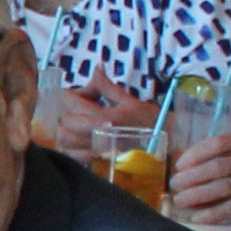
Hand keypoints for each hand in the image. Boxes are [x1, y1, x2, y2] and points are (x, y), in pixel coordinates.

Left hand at [34, 76, 151, 164]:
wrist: (165, 144)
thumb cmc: (150, 121)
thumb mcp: (130, 101)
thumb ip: (107, 87)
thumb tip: (97, 68)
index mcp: (106, 117)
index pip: (70, 103)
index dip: (68, 96)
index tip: (76, 95)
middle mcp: (99, 135)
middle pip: (64, 122)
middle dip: (66, 112)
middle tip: (76, 109)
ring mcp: (96, 151)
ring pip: (64, 140)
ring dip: (66, 129)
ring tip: (76, 124)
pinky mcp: (96, 162)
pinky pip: (72, 155)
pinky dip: (69, 147)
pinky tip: (78, 140)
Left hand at [164, 117, 230, 229]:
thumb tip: (194, 165)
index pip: (219, 144)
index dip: (195, 154)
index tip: (180, 164)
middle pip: (216, 167)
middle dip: (190, 177)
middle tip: (175, 185)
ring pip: (222, 187)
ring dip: (196, 195)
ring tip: (180, 200)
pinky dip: (213, 214)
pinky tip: (197, 218)